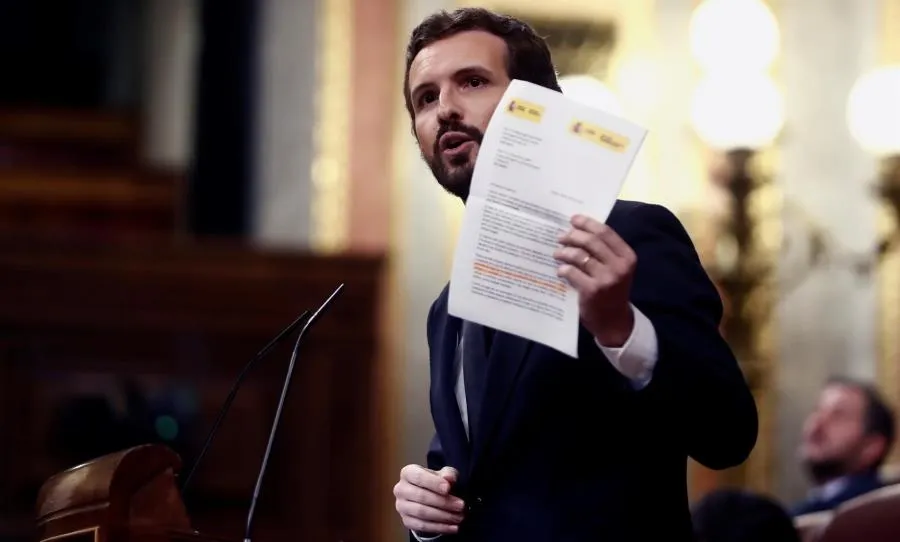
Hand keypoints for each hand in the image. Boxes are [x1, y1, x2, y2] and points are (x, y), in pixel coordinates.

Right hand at [394, 464, 464, 534]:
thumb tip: (449, 478)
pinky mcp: (406, 521)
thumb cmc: (435, 482)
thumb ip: (448, 474)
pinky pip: (422, 526)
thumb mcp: (444, 474)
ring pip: (422, 512)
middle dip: (443, 502)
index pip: (418, 477)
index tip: (448, 488)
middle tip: (460, 506)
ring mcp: (401, 506)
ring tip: (459, 517)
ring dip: (443, 516)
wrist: (427, 496)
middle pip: (421, 496)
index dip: (433, 483)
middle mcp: (401, 489)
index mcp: (408, 473)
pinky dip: (439, 527)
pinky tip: (453, 527)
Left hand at [554, 214, 635, 346]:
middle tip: (561, 237)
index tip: (573, 219)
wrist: (614, 321)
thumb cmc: (613, 291)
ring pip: (579, 255)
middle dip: (572, 236)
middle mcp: (619, 266)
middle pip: (590, 241)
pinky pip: (571, 272)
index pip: (605, 232)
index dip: (587, 223)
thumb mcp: (616, 269)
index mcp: (627, 256)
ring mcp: (606, 279)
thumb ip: (603, 251)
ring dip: (564, 252)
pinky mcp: (592, 290)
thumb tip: (578, 229)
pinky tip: (560, 270)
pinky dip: (563, 269)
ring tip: (557, 253)